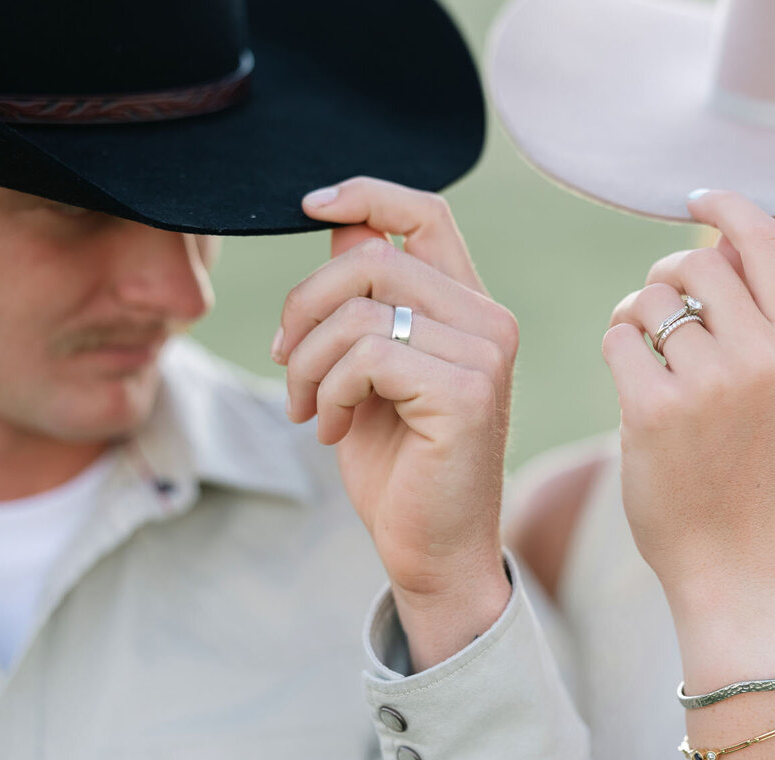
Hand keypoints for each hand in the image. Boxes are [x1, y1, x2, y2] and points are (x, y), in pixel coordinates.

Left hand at [275, 177, 515, 667]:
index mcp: (469, 308)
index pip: (426, 213)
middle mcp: (488, 321)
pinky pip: (367, 356)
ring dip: (308, 360)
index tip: (309, 207)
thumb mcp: (367, 370)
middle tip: (286, 364)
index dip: (365, 194)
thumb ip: (364, 300)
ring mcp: (485, 354)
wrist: (432, 550)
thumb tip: (339, 226)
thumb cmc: (400, 464)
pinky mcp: (467, 392)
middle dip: (303, 307)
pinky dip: (330, 390)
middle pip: (370, 258)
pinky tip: (333, 427)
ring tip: (308, 407)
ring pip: (361, 308)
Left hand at [601, 190, 774, 613]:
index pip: (767, 239)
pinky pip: (616, 338)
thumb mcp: (771, 384)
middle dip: (662, 276)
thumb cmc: (739, 459)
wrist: (725, 551)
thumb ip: (750, 313)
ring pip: (647, 298)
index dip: (729, 205)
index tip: (698, 195)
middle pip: (692, 261)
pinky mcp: (656, 409)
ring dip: (633, 319)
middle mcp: (763, 355)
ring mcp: (711, 383)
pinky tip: (631, 387)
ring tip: (645, 360)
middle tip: (656, 314)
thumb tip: (711, 237)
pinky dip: (615, 353)